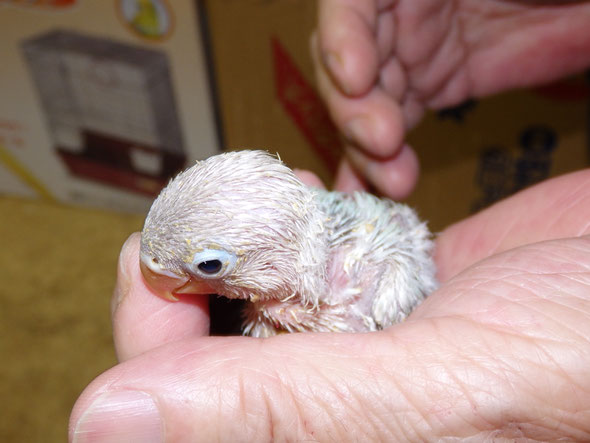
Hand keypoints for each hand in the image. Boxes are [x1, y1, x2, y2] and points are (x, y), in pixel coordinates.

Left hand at [69, 169, 589, 441]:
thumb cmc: (581, 359)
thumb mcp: (429, 391)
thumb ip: (281, 414)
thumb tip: (106, 422)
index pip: (185, 419)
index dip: (148, 342)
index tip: (153, 262)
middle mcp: (331, 413)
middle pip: (204, 354)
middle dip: (189, 275)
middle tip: (194, 213)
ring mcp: (353, 349)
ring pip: (249, 300)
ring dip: (236, 240)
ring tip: (248, 195)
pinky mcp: (378, 295)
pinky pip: (302, 262)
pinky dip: (288, 220)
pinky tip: (295, 189)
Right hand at [314, 0, 589, 196]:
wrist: (586, 2)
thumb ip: (475, 1)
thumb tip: (424, 1)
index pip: (352, 1)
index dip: (341, 38)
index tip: (354, 78)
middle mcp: (399, 12)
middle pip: (345, 63)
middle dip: (354, 108)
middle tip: (381, 141)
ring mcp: (413, 55)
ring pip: (362, 107)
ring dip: (366, 151)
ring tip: (394, 182)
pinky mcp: (432, 90)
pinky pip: (391, 128)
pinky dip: (374, 163)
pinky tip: (366, 191)